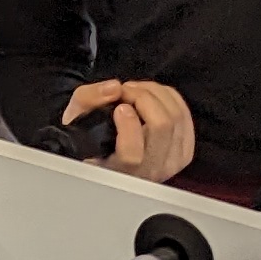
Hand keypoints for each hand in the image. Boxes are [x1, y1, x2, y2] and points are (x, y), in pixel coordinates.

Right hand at [60, 78, 196, 184]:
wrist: (110, 156)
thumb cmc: (91, 138)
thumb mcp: (75, 118)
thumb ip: (88, 99)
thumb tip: (114, 88)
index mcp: (118, 170)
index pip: (133, 155)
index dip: (128, 125)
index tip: (118, 107)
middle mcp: (147, 171)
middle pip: (161, 126)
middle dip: (142, 96)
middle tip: (124, 90)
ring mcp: (171, 163)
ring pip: (176, 117)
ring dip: (154, 93)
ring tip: (135, 91)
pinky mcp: (184, 151)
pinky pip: (185, 114)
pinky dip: (168, 97)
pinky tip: (151, 96)